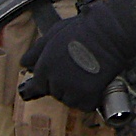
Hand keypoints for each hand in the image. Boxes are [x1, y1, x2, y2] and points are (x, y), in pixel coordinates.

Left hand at [18, 0, 135, 111]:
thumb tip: (25, 64)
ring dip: (76, 93)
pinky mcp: (89, 95)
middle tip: (76, 71)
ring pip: (69, 101)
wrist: (110, 33)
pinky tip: (95, 85)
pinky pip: (84, 106)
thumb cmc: (84, 29)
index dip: (43, 83)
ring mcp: (72, 89)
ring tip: (87, 76)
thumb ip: (37, 50)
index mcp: (45, 65)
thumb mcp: (54, 33)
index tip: (47, 83)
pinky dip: (90, 100)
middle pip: (55, 93)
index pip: (37, 85)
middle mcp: (56, 80)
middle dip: (63, 85)